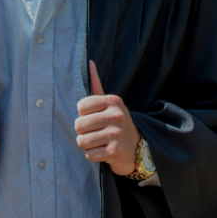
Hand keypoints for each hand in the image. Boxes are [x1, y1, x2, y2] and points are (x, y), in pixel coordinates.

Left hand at [74, 60, 139, 175]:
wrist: (138, 149)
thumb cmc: (117, 123)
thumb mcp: (110, 103)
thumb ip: (96, 84)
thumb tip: (89, 62)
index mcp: (113, 101)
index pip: (80, 107)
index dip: (83, 116)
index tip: (95, 119)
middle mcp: (116, 115)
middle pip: (78, 125)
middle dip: (84, 132)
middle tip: (97, 133)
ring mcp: (116, 134)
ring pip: (82, 141)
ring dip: (88, 145)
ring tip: (100, 142)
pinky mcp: (115, 151)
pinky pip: (89, 154)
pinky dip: (93, 156)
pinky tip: (104, 151)